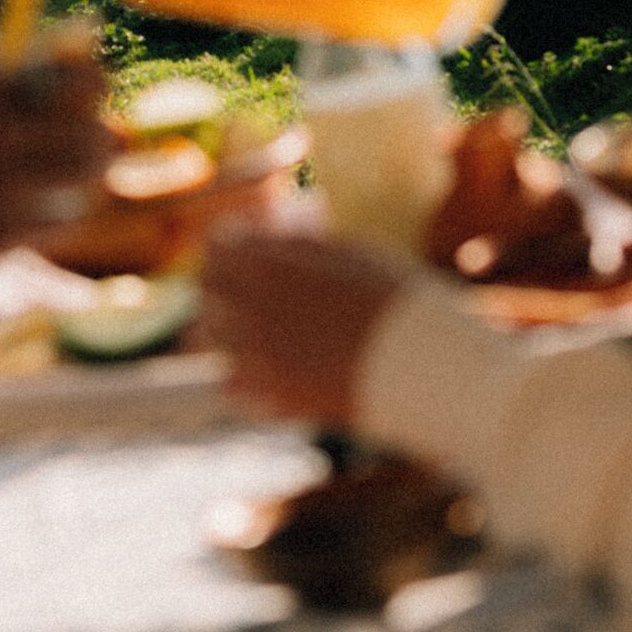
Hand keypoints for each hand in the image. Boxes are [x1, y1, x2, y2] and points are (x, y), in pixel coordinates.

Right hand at [0, 59, 112, 310]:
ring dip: (90, 178)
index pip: (67, 74)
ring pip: (85, 178)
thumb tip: (29, 83)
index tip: (92, 88)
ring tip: (81, 181)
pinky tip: (52, 217)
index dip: (90, 80)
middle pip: (90, 125)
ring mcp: (0, 188)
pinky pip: (62, 221)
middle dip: (102, 134)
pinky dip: (64, 218)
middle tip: (102, 141)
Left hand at [201, 222, 408, 427]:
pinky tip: (268, 369)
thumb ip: (302, 244)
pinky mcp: (267, 395)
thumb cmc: (397, 301)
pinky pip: (227, 381)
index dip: (231, 244)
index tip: (244, 250)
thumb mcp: (350, 252)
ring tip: (258, 331)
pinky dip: (240, 374)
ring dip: (225, 329)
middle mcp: (250, 305)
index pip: (216, 245)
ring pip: (205, 336)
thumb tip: (276, 236)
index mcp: (270, 263)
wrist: (425, 364)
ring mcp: (254, 353)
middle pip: (206, 288)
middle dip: (223, 283)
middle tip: (248, 289)